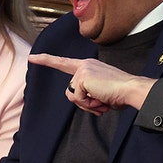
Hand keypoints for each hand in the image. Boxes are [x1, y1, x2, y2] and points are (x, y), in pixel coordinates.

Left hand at [27, 53, 155, 114]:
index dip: (47, 60)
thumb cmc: (120, 93)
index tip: (32, 58)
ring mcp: (82, 70)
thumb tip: (82, 99)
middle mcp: (84, 65)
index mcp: (89, 65)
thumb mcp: (100, 91)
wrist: (130, 90)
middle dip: (84, 103)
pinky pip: (77, 99)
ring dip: (87, 104)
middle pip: (70, 92)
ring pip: (72, 97)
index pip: (64, 62)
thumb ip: (88, 92)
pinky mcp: (82, 78)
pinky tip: (101, 99)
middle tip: (101, 102)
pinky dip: (89, 104)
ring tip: (102, 100)